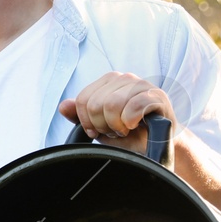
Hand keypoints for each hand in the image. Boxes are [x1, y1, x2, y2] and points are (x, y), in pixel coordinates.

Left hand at [58, 73, 173, 151]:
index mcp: (108, 82)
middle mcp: (124, 78)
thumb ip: (80, 116)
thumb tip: (63, 106)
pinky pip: (134, 107)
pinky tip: (136, 126)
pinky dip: (130, 122)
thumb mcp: (99, 126)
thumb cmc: (129, 133)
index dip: (87, 121)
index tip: (99, 129)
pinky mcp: (157, 95)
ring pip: (112, 105)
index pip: (83, 100)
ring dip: (117, 125)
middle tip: (115, 130)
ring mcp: (141, 84)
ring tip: (125, 128)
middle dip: (102, 125)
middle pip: (95, 104)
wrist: (156, 143)